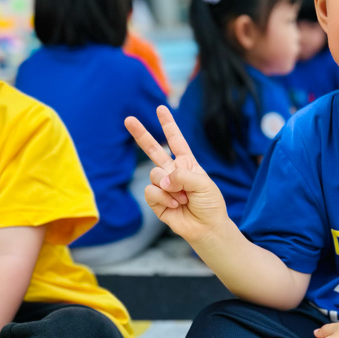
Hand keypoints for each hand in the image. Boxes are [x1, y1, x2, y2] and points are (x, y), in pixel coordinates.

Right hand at [125, 106, 228, 245]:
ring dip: (170, 187)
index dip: (168, 125)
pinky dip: (164, 198)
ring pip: (154, 175)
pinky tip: (175, 206)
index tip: (160, 108)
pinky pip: (150, 191)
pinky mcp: (156, 200)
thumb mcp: (203, 184)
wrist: (206, 228)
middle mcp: (172, 172)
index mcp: (187, 164)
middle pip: (153, 150)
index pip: (176, 141)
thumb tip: (161, 180)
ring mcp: (163, 186)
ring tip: (183, 199)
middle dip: (141, 134)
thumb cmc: (209, 204)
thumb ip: (181, 175)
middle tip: (129, 119)